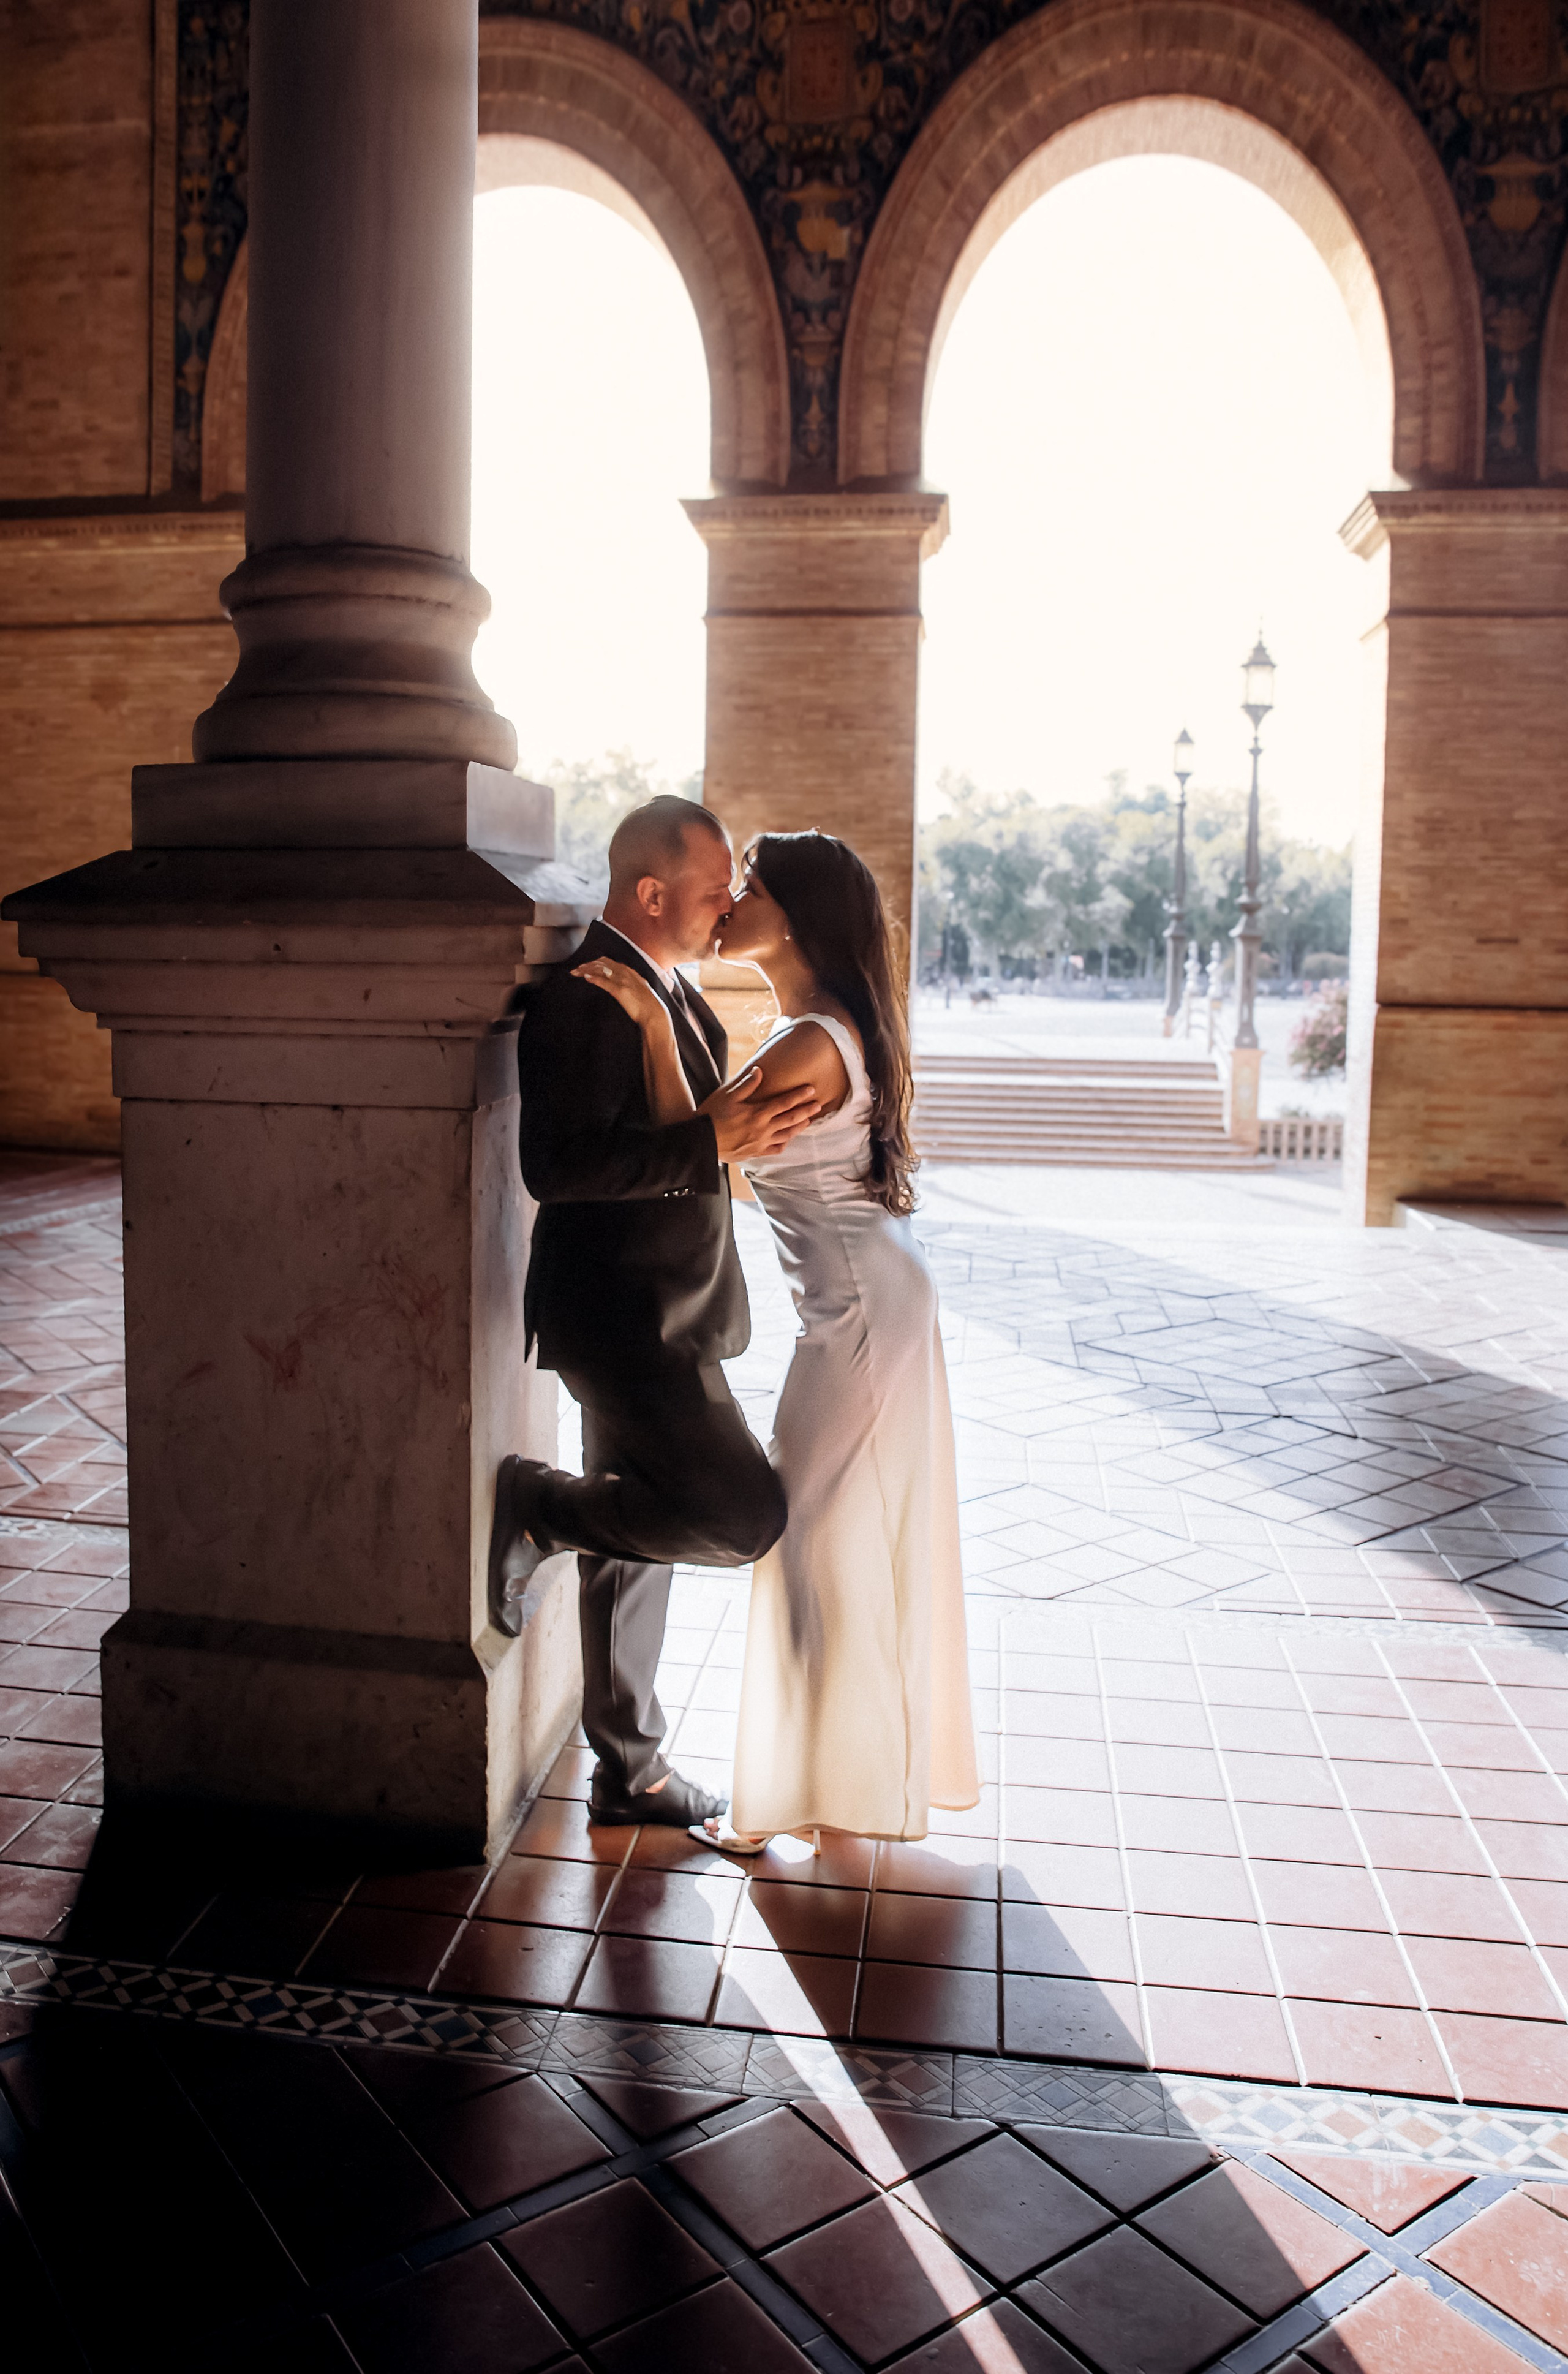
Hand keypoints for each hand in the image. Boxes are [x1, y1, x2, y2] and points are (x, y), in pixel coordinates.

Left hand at [573, 956, 670, 1032]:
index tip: (587, 966)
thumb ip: (630, 984)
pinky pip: (603, 981)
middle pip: (602, 963)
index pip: (609, 962)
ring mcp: (623, 980)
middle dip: (588, 964)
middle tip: (576, 969)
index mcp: (630, 972)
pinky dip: (593, 978)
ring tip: (576, 972)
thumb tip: (622, 985)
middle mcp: (626, 973)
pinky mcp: (620, 990)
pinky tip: (585, 978)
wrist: (654, 1014)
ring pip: (600, 970)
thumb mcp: (639, 989)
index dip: (596, 963)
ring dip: (586, 970)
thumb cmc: (648, 1005)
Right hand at [699, 1067, 818, 1161]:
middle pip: (790, 1119)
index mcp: (758, 1113)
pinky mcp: (754, 1153)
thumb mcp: (727, 1096)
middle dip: (806, 1111)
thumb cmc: (712, 1116)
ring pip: (786, 1135)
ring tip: (809, 1121)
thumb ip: (746, 1084)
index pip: (784, 1102)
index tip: (811, 1089)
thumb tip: (760, 1070)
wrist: (701, 1142)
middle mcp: (763, 1129)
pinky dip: (784, 1144)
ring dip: (799, 1127)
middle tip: (818, 1105)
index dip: (799, 1095)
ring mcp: (760, 1143)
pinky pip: (774, 1150)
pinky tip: (787, 1140)